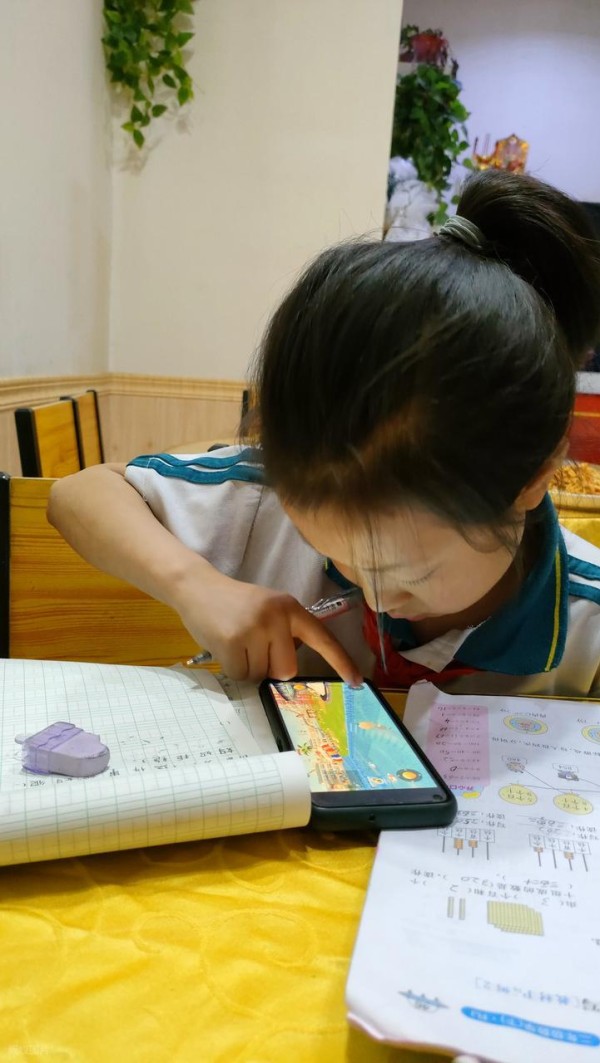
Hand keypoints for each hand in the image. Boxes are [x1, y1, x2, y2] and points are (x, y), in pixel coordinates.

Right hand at [175, 575, 361, 684]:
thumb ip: (284, 634)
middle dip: (269, 667)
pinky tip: (225, 648)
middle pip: (287, 669)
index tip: (357, 681)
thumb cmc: (235, 605)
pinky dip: (232, 669)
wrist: (196, 587)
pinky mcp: (232, 641)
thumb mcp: (267, 610)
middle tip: (252, 646)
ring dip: (248, 667)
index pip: (322, 638)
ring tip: (236, 642)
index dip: (341, 661)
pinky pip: (241, 676)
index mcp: (290, 607)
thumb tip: (291, 673)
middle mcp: (277, 616)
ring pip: (261, 675)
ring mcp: (254, 628)